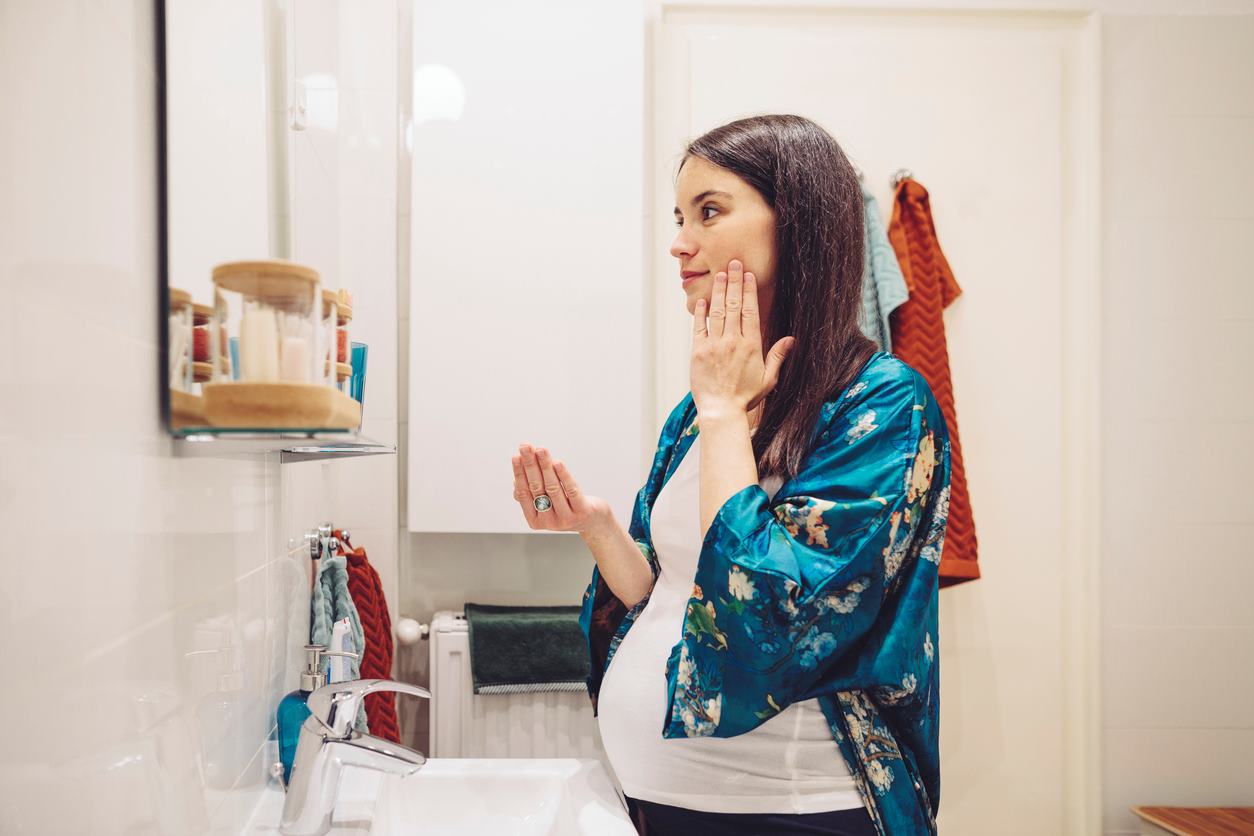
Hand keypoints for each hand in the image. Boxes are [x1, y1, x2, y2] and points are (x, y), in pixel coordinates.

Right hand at [512, 444, 609, 532]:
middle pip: (536, 489)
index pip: (523, 494)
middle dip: (530, 465)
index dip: (519, 474)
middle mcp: (549, 522)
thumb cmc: (565, 507)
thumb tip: (516, 480)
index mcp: (534, 520)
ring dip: (545, 466)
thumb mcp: (546, 503)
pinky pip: (571, 490)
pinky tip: (558, 463)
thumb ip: (531, 493)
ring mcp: (566, 519)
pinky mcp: (582, 512)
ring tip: (541, 450)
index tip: (516, 456)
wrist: (592, 522)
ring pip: (553, 488)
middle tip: (525, 447)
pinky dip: (564, 475)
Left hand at [691, 259, 794, 419]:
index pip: (751, 311)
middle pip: (734, 305)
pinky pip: (699, 327)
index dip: (749, 290)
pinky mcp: (698, 352)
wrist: (721, 411)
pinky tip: (703, 300)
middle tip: (733, 263)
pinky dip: (700, 312)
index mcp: (751, 346)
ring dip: (720, 291)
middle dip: (734, 282)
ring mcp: (714, 345)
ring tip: (721, 274)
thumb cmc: (744, 398)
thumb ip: (778, 357)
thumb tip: (791, 340)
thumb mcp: (768, 379)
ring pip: (717, 312)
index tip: (748, 275)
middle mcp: (732, 341)